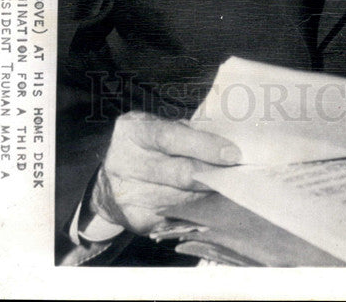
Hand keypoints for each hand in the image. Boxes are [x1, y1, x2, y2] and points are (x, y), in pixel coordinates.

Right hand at [90, 111, 241, 235]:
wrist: (108, 183)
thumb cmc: (145, 148)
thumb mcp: (158, 127)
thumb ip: (186, 132)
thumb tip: (226, 142)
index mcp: (133, 131)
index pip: (171, 138)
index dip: (204, 146)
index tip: (232, 154)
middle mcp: (124, 162)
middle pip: (179, 173)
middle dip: (212, 174)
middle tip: (237, 172)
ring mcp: (127, 194)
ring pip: (181, 198)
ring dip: (206, 193)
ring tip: (224, 185)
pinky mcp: (135, 219)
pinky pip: (175, 216)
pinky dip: (194, 209)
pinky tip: (204, 201)